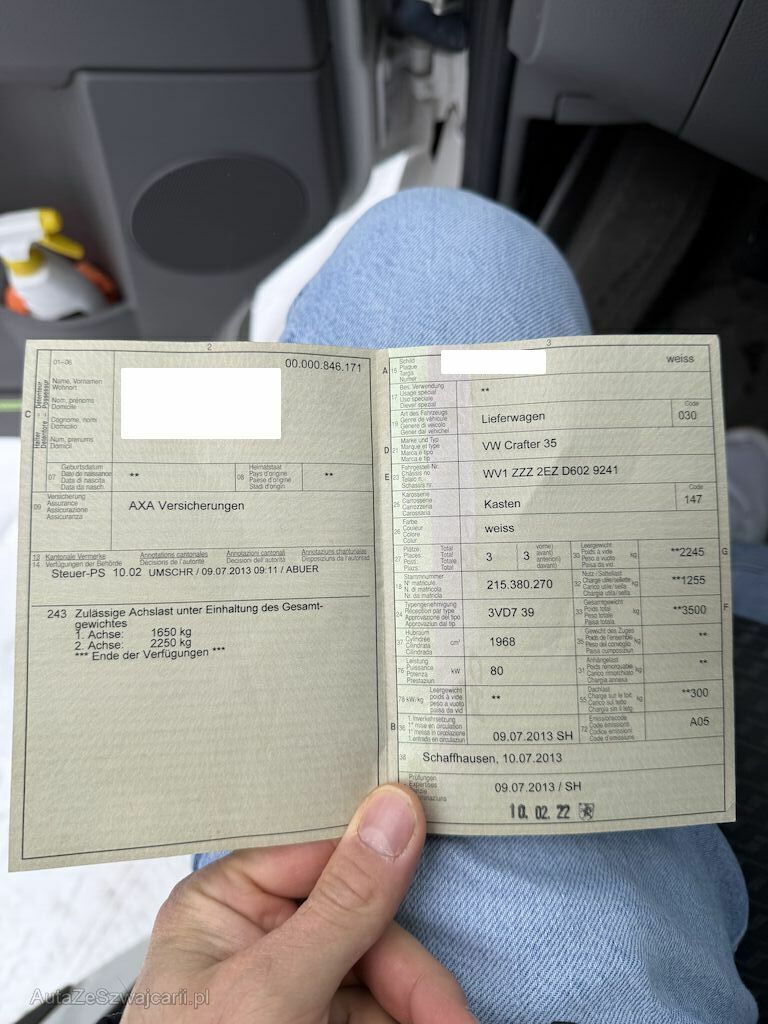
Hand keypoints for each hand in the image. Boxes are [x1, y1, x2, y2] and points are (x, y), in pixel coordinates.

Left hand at [123, 784, 476, 1022]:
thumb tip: (394, 812)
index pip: (317, 854)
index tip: (429, 847)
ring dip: (421, 1008)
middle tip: (452, 1020)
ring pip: (380, 975)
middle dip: (412, 977)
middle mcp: (258, 937)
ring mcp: (290, 986)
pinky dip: (407, 1023)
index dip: (376, 855)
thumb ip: (342, 904)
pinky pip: (375, 1013)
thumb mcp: (274, 988)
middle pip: (364, 923)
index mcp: (225, 904)